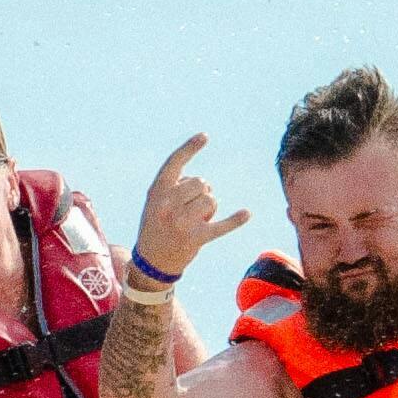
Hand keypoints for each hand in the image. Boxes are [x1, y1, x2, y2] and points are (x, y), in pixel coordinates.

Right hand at [132, 133, 247, 279]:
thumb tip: (205, 185)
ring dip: (209, 208)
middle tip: (190, 207)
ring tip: (196, 219)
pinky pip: (221, 225)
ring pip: (211, 200)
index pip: (175, 163)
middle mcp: (168, 204)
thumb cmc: (156, 225)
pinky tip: (246, 214)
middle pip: (201, 182)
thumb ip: (175, 187)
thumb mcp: (155, 202)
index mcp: (157, 191)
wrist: (151, 261)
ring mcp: (182, 222)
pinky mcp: (196, 238)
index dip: (190, 148)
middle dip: (201, 192)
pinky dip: (235, 220)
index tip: (205, 136)